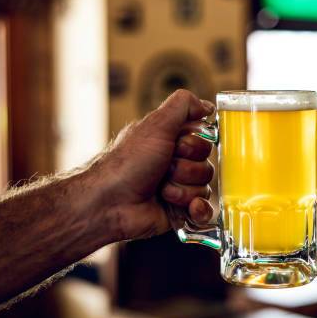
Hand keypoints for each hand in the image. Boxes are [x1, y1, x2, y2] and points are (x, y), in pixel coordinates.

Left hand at [92, 89, 215, 240]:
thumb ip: (183, 105)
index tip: (176, 147)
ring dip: (183, 190)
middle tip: (164, 170)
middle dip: (186, 169)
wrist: (109, 204)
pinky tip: (188, 208)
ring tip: (161, 191)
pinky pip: (205, 210)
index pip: (204, 140)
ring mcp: (178, 189)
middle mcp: (175, 164)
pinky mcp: (179, 212)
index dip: (193, 145)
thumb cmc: (126, 164)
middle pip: (207, 164)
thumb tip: (207, 106)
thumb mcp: (156, 124)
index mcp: (170, 142)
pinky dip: (198, 209)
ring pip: (205, 187)